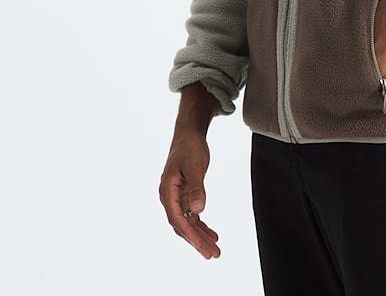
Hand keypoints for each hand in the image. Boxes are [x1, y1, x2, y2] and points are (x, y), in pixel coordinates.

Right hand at [159, 129, 220, 258]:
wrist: (188, 133)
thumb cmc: (190, 147)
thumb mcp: (195, 165)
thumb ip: (196, 188)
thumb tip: (197, 210)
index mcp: (167, 191)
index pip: (178, 220)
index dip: (191, 235)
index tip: (204, 247)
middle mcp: (169, 197)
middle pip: (182, 225)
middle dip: (197, 241)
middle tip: (212, 254)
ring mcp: (176, 197)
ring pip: (187, 222)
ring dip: (200, 235)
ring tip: (215, 248)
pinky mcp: (184, 194)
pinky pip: (191, 215)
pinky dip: (201, 224)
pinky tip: (212, 233)